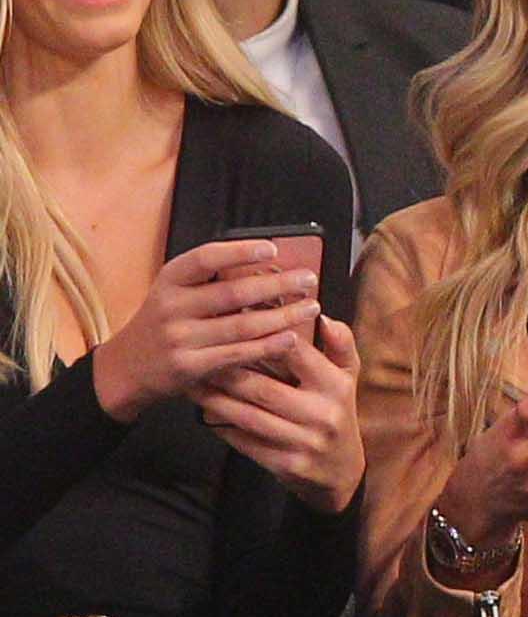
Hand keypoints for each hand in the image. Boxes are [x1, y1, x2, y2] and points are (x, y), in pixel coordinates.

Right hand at [90, 239, 319, 422]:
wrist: (127, 368)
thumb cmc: (162, 325)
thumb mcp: (173, 294)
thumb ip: (208, 281)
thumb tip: (264, 264)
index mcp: (170, 280)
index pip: (205, 258)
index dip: (240, 252)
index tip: (273, 249)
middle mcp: (172, 306)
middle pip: (233, 292)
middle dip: (277, 285)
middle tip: (308, 279)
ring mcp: (180, 337)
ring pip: (242, 325)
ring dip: (282, 316)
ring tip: (311, 308)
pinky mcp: (189, 366)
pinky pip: (237, 354)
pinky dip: (267, 346)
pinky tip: (291, 339)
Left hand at [195, 315, 363, 511]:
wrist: (341, 472)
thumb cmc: (336, 411)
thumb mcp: (347, 378)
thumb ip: (340, 345)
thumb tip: (324, 317)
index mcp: (336, 387)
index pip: (296, 353)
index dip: (262, 335)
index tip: (231, 322)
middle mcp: (322, 414)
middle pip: (261, 388)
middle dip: (224, 372)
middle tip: (195, 356)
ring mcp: (305, 442)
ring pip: (247, 416)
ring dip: (214, 400)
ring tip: (191, 383)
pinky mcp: (287, 465)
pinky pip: (245, 442)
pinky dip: (222, 427)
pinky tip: (204, 412)